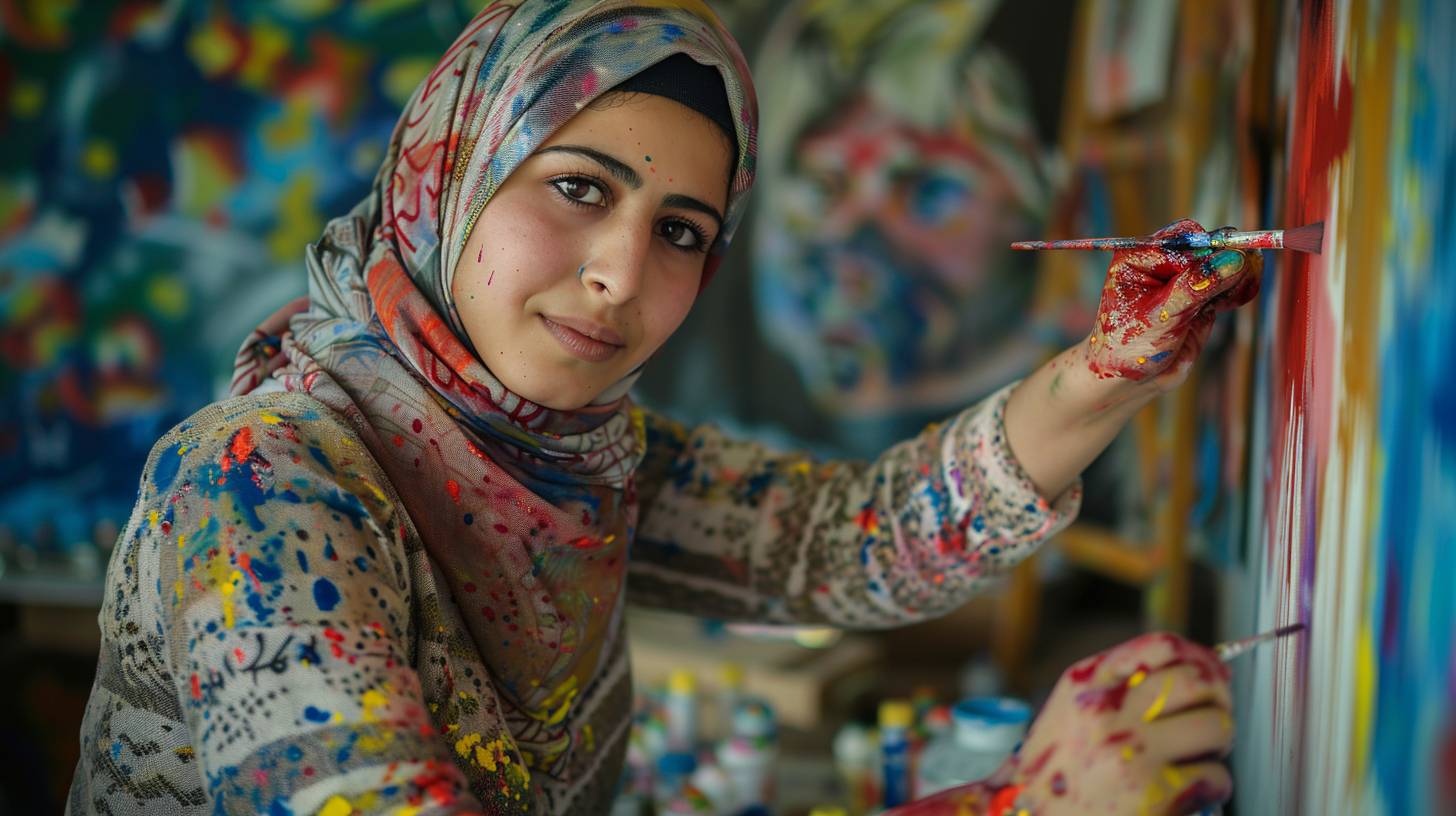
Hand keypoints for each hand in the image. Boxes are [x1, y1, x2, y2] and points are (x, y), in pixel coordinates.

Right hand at [1003, 632, 1234, 814]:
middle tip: (1212, 721)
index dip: (1199, 658)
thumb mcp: (1069, 715)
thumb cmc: (1055, 775)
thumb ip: (1114, 688)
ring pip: (1215, 725)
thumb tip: (1195, 673)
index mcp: (1085, 684)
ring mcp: (1131, 750)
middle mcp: (1106, 710)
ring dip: (1218, 745)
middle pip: (1197, 681)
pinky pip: (1215, 775)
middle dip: (1219, 701)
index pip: (1161, 646)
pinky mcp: (1154, 792)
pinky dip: (1213, 786)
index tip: (1212, 674)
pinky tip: (1190, 793)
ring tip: (1201, 759)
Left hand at [1080, 218, 1262, 390]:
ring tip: (1244, 289)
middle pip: (1208, 248)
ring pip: (1223, 266)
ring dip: (1239, 275)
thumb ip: (1195, 287)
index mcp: (1140, 258)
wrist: (1129, 381)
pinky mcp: (1200, 300)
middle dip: (1230, 259)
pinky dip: (1240, 289)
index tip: (1233, 259)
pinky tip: (1244, 294)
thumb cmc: (1129, 346)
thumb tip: (1233, 259)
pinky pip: (1227, 287)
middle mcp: (1163, 264)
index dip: (1211, 247)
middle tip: (1249, 270)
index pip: (1184, 239)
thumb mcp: (1161, 316)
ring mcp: (1184, 281)